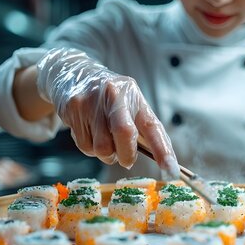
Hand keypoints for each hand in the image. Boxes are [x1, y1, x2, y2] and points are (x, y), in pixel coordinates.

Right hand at [36, 48, 178, 176]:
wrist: (72, 73)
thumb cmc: (109, 98)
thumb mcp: (129, 104)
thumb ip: (142, 128)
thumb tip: (162, 160)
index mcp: (133, 95)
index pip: (152, 126)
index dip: (163, 150)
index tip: (172, 171)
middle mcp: (113, 94)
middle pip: (124, 133)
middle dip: (127, 155)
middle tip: (126, 160)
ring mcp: (91, 101)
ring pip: (102, 148)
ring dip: (106, 154)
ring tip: (105, 141)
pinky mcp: (73, 109)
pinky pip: (84, 146)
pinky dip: (90, 148)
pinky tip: (89, 133)